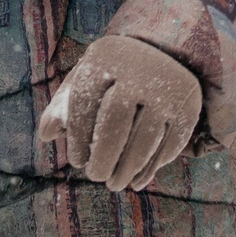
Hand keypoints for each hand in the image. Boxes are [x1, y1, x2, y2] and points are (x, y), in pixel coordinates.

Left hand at [37, 35, 201, 192]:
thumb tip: (46, 134)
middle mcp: (140, 68)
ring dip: (127, 168)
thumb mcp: (87, 79)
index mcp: (107, 56)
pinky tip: (137, 181)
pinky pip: (169, 145)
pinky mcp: (189, 107)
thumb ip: (64, 105)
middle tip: (95, 176)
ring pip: (145, 138)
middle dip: (104, 156)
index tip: (77, 161)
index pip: (85, 102)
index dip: (78, 137)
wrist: (165, 53)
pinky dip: (152, 168)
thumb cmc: (113, 74)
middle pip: (116, 121)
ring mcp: (169, 87)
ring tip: (114, 183)